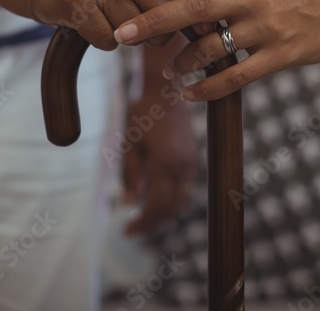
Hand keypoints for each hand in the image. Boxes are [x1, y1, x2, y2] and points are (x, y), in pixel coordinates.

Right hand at [27, 0, 206, 50]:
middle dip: (165, 29)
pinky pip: (109, 39)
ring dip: (135, 38)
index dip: (201, 3)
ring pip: (137, 27)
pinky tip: (99, 27)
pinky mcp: (75, 2)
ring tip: (123, 26)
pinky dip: (107, 41)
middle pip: (164, 7)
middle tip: (158, 34)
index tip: (208, 28)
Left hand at [114, 0, 319, 99]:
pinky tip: (189, 94)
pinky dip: (208, 88)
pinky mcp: (279, 56)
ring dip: (182, 61)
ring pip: (211, 46)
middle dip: (156, 21)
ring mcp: (266, 28)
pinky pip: (236, 76)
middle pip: (195, 6)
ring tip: (166, 72)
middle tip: (124, 33)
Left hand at [122, 90, 197, 235]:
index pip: (155, 206)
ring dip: (163, 214)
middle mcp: (183, 166)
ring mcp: (191, 162)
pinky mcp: (193, 156)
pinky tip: (156, 199)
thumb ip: (131, 174)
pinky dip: (172, 200)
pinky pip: (186, 188)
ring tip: (143, 218)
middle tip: (132, 229)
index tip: (126, 232)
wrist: (166, 86)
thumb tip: (130, 204)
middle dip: (152, 223)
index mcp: (165, 163)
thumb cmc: (142, 111)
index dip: (141, 224)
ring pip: (181, 201)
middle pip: (171, 209)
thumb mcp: (130, 142)